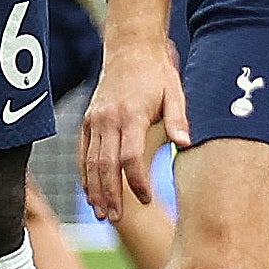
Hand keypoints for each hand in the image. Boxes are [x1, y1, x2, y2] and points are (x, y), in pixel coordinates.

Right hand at [81, 19, 189, 216]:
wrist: (130, 50)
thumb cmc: (158, 74)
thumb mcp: (175, 92)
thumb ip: (178, 120)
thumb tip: (185, 144)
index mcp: (132, 115)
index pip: (130, 157)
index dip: (136, 182)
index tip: (145, 199)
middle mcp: (108, 119)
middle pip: (106, 165)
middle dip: (110, 194)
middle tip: (116, 219)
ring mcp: (94, 120)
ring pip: (90, 161)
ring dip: (95, 189)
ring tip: (102, 213)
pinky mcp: (87, 120)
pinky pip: (82, 152)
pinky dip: (85, 174)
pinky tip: (91, 192)